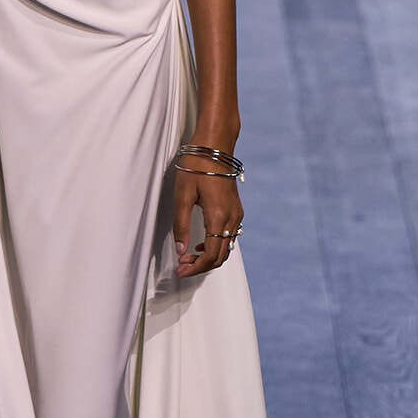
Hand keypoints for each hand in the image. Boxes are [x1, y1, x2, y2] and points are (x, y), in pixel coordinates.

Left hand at [173, 164, 242, 278]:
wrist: (215, 146)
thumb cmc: (196, 166)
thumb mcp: (182, 195)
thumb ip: (181, 225)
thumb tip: (180, 250)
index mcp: (218, 216)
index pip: (211, 255)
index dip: (196, 267)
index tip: (181, 271)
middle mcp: (232, 218)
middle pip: (221, 256)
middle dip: (201, 266)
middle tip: (181, 267)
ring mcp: (236, 214)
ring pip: (226, 248)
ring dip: (208, 257)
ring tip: (188, 257)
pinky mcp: (236, 210)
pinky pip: (229, 237)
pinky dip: (216, 246)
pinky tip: (201, 245)